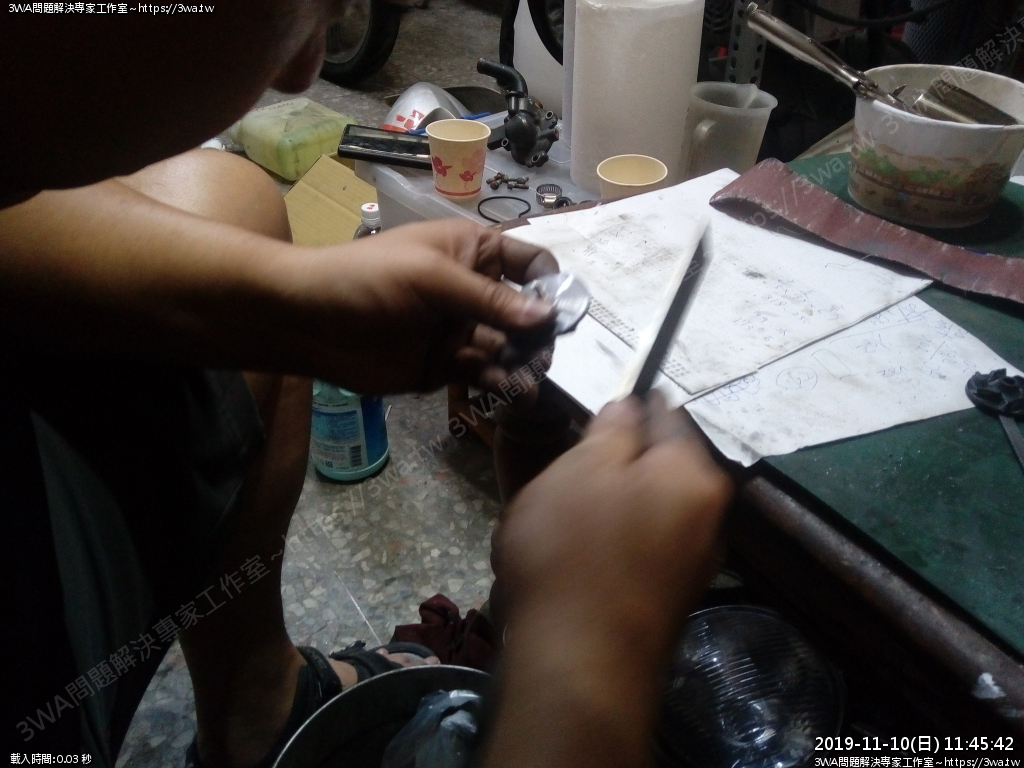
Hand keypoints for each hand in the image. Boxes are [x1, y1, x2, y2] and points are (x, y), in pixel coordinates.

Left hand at [286, 218, 558, 393]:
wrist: (308, 322)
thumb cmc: (368, 279)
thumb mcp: (431, 277)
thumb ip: (489, 298)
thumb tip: (547, 316)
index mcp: (474, 254)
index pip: (530, 263)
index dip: (550, 284)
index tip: (560, 313)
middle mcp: (474, 292)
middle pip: (526, 314)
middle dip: (539, 335)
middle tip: (542, 356)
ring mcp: (461, 330)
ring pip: (509, 349)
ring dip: (523, 364)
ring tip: (528, 382)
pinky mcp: (445, 367)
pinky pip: (484, 375)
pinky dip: (499, 384)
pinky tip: (509, 393)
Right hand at [494, 391, 733, 652]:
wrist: (580, 670)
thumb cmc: (573, 553)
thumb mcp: (581, 469)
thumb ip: (612, 429)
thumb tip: (631, 407)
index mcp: (693, 474)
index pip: (667, 415)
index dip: (630, 406)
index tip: (596, 413)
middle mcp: (709, 517)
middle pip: (659, 468)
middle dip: (616, 466)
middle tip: (566, 472)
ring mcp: (693, 564)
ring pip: (647, 512)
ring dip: (609, 508)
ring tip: (559, 520)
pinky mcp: (670, 601)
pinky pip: (639, 551)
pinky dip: (610, 547)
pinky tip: (574, 562)